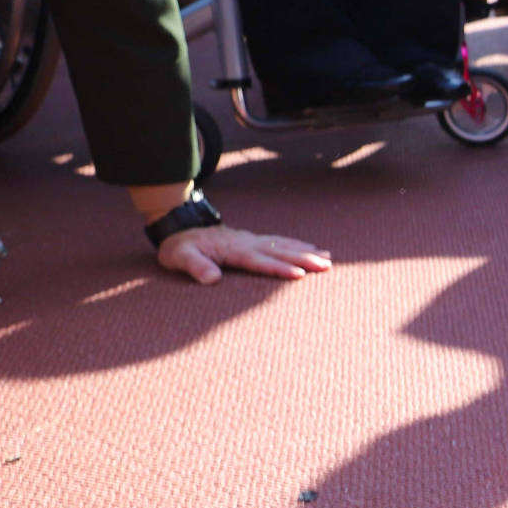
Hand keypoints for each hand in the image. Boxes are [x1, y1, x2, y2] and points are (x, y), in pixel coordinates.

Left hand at [155, 225, 331, 283]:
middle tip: (326, 265)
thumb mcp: (179, 257)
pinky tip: (310, 248)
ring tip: (328, 258)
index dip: (279, 268)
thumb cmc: (179, 247)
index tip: (300, 274)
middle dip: (304, 258)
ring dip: (306, 251)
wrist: (180, 228)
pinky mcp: (254, 241)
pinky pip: (280, 242)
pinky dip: (297, 244)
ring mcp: (252, 240)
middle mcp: (247, 242)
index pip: (260, 260)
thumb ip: (195, 266)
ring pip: (283, 245)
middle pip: (280, 251)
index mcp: (233, 249)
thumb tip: (212, 279)